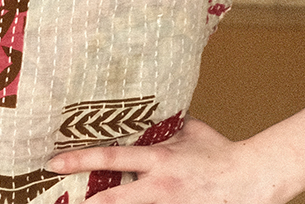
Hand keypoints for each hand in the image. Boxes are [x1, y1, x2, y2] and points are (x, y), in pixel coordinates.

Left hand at [45, 116, 286, 203]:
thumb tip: (146, 110)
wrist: (251, 180)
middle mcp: (159, 188)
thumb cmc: (219, 152)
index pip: (111, 159)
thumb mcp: (189, 131)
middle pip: (113, 199)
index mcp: (158, 160)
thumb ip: (164, 125)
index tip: (53, 162)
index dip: (79, 160)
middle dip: (86, 203)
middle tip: (60, 202)